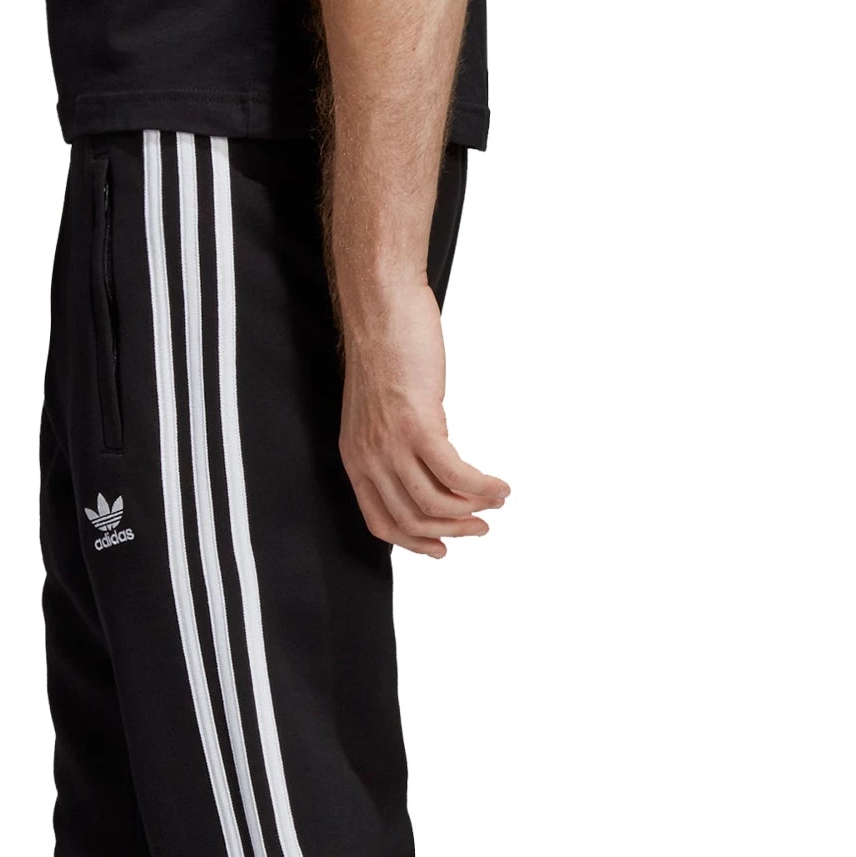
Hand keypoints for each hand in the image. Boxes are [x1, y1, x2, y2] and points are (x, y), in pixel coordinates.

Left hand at [338, 276, 508, 557]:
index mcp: (357, 458)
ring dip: (472, 511)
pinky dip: (482, 486)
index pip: (381, 521)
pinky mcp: (417, 425)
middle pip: (412, 520)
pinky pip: (455, 474)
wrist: (381, 307)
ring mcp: (391, 444)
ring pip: (435, 504)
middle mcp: (369, 458)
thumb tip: (431, 465)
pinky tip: (499, 486)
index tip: (441, 549)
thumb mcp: (380, 409)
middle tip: (481, 529)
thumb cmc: (386, 348)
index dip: (413, 543)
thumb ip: (396, 442)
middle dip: (452, 532)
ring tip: (496, 503)